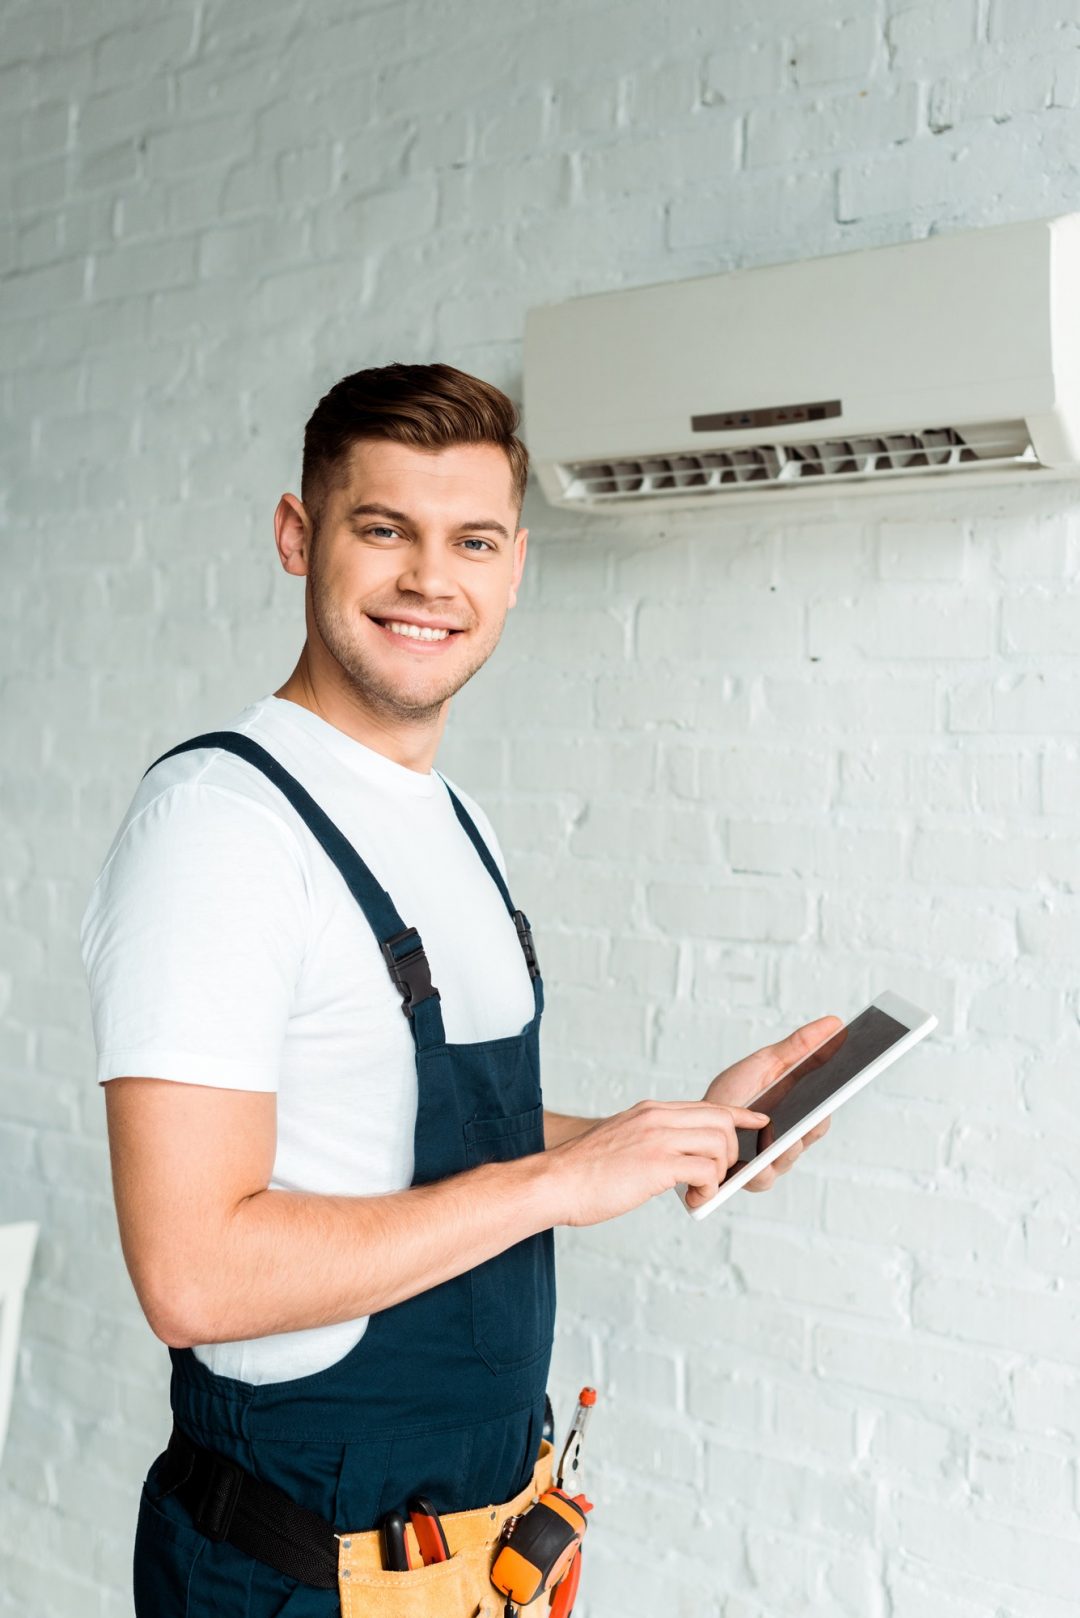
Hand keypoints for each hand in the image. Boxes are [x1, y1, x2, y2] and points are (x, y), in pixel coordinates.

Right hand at [545, 1098, 771, 1227]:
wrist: (554, 1182)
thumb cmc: (584, 1172)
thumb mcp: (622, 1141)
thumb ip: (651, 1140)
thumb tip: (678, 1159)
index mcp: (650, 1111)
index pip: (707, 1105)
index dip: (738, 1114)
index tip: (759, 1121)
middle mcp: (657, 1118)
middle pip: (721, 1120)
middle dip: (731, 1150)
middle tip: (714, 1175)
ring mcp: (658, 1138)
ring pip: (719, 1143)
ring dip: (719, 1172)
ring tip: (699, 1190)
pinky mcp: (657, 1164)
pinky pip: (706, 1171)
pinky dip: (708, 1188)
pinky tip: (691, 1199)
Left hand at [692, 1015, 843, 1205]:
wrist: (697, 1118)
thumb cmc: (733, 1092)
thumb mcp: (767, 1063)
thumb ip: (800, 1046)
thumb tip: (836, 1023)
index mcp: (799, 1114)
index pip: (824, 1108)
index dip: (835, 1096)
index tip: (845, 1080)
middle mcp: (791, 1141)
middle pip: (812, 1133)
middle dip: (815, 1121)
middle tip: (816, 1107)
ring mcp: (772, 1162)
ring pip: (790, 1156)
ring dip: (789, 1145)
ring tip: (788, 1133)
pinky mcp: (749, 1178)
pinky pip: (763, 1176)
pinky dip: (763, 1164)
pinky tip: (759, 1151)